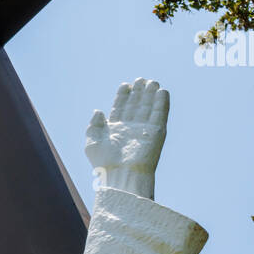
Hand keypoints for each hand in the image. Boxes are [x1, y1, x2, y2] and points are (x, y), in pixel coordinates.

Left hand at [84, 78, 168, 199]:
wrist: (122, 174)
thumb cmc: (105, 162)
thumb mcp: (92, 142)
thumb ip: (94, 125)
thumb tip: (98, 111)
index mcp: (114, 130)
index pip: (120, 108)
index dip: (123, 96)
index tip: (125, 84)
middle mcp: (130, 128)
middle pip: (135, 106)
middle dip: (138, 92)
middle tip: (141, 79)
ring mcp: (143, 130)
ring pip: (148, 108)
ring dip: (151, 95)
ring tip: (152, 82)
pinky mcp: (156, 133)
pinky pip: (160, 114)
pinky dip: (161, 103)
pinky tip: (162, 91)